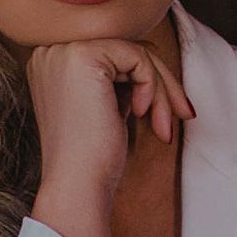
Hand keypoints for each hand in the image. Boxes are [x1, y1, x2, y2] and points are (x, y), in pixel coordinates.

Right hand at [24, 37, 195, 199]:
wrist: (77, 185)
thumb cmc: (93, 157)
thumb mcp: (107, 105)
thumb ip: (119, 79)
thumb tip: (152, 56)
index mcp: (53, 63)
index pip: (114, 55)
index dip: (148, 80)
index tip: (168, 113)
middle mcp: (52, 51)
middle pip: (126, 50)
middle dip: (162, 84)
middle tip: (183, 114)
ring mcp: (64, 51)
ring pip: (136, 53)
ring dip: (161, 90)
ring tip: (164, 125)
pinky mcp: (82, 56)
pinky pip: (137, 58)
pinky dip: (152, 86)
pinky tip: (142, 114)